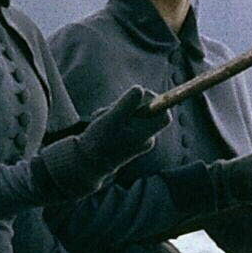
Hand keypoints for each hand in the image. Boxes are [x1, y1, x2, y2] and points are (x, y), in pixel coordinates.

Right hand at [36, 86, 168, 198]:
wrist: (87, 163)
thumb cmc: (99, 142)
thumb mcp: (112, 119)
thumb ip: (127, 104)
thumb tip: (140, 90)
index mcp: (145, 135)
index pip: (164, 113)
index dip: (155, 101)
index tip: (139, 97)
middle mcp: (145, 138)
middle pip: (147, 110)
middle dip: (128, 105)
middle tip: (112, 108)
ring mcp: (137, 140)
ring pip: (133, 115)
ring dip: (117, 110)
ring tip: (102, 118)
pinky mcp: (129, 140)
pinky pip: (126, 122)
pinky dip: (114, 118)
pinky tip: (102, 122)